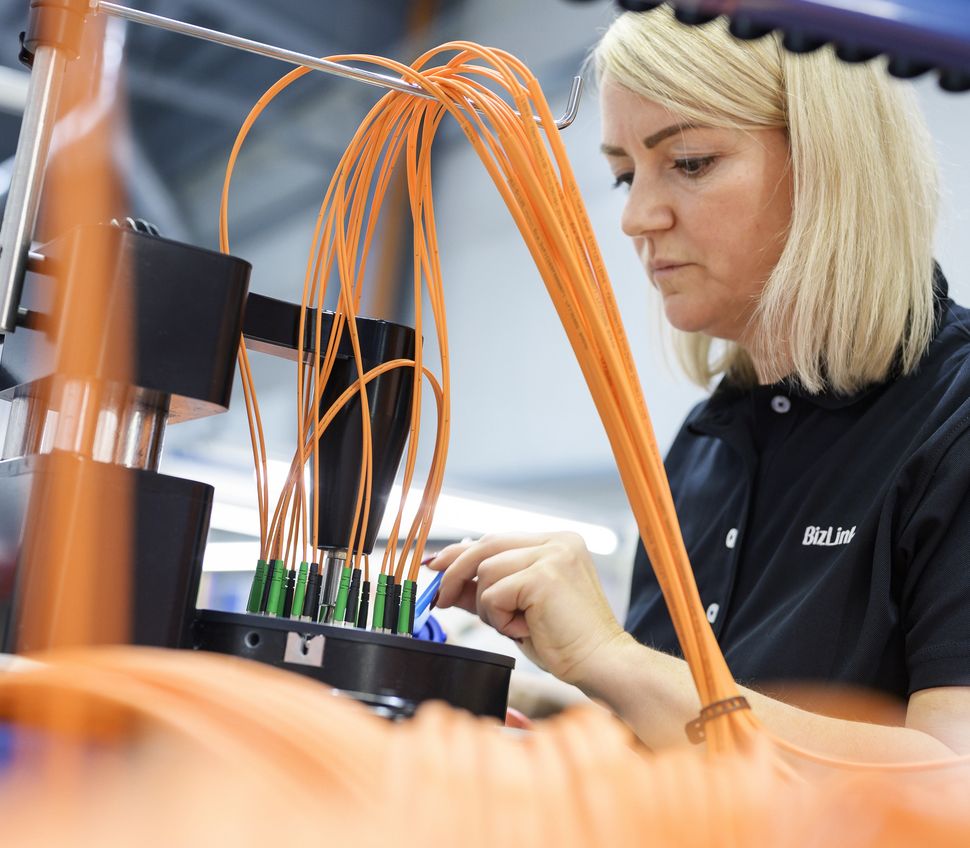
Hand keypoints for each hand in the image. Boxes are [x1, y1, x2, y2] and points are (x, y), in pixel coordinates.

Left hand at [427, 532, 625, 684]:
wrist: (601, 663)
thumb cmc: (564, 640)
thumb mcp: (518, 608)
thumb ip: (488, 589)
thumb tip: (448, 580)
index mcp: (557, 542)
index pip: (496, 539)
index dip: (461, 551)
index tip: (437, 564)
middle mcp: (557, 541)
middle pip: (486, 545)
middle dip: (456, 571)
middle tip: (441, 598)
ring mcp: (553, 555)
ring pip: (486, 571)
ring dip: (489, 607)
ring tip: (516, 625)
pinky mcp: (544, 575)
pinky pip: (494, 593)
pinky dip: (499, 617)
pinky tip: (524, 628)